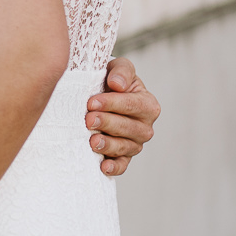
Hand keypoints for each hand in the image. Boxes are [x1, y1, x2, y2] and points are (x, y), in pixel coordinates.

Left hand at [87, 57, 160, 176]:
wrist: (97, 94)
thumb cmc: (110, 80)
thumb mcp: (118, 68)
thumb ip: (121, 71)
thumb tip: (117, 84)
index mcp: (147, 104)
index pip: (133, 105)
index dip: (113, 104)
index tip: (92, 102)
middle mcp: (144, 127)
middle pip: (129, 128)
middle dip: (107, 123)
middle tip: (88, 120)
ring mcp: (134, 143)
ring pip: (125, 147)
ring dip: (108, 145)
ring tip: (92, 141)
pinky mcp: (122, 157)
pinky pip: (122, 165)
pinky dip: (114, 167)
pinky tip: (103, 166)